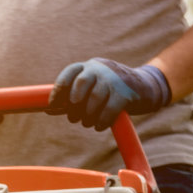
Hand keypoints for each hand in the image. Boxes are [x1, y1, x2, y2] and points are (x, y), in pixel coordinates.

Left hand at [49, 58, 170, 130]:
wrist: (145, 87)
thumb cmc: (110, 91)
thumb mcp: (91, 89)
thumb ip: (71, 98)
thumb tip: (48, 108)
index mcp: (89, 66)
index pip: (70, 73)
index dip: (59, 90)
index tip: (53, 105)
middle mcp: (101, 69)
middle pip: (80, 85)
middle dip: (73, 105)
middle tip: (74, 117)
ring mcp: (115, 79)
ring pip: (94, 100)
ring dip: (87, 117)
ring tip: (88, 122)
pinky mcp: (126, 93)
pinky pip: (108, 111)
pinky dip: (101, 122)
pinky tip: (100, 125)